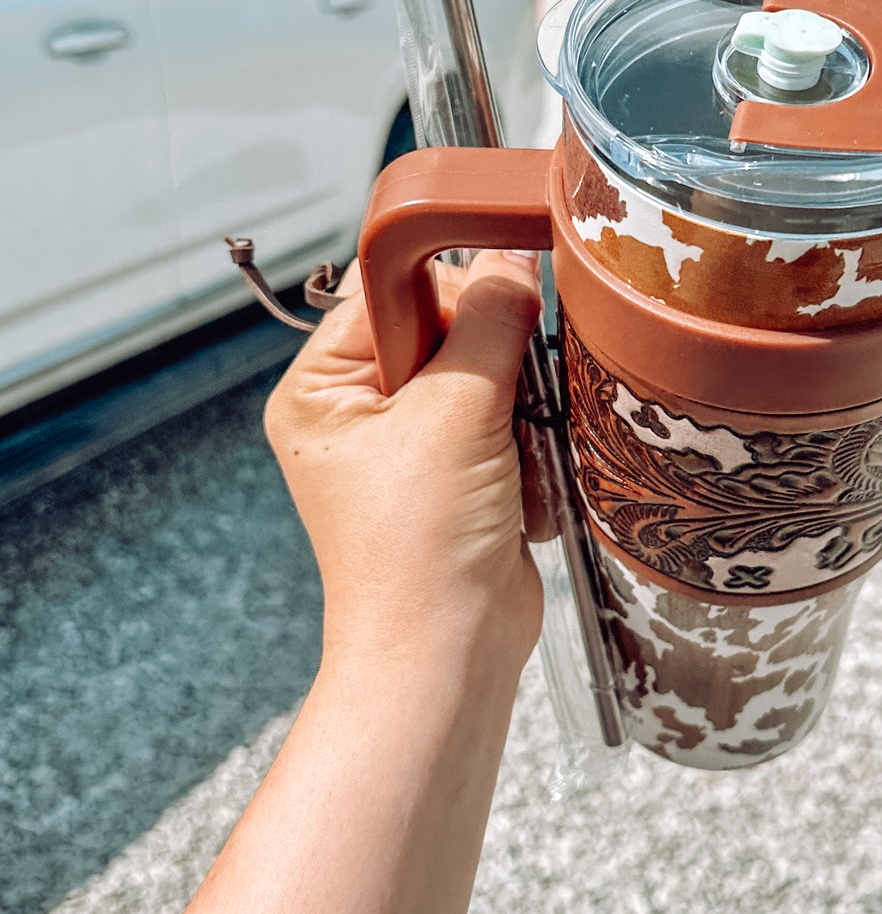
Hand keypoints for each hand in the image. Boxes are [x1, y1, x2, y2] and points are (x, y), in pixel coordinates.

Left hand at [264, 250, 543, 673]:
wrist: (448, 655)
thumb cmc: (420, 549)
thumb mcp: (456, 413)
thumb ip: (490, 321)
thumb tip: (514, 258)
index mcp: (321, 388)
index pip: (388, 290)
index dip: (447, 289)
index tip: (502, 298)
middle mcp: (356, 411)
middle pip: (445, 328)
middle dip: (493, 360)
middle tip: (502, 402)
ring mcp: (410, 447)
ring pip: (488, 374)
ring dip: (517, 409)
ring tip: (511, 457)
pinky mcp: (460, 477)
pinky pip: (509, 421)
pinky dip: (528, 447)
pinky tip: (521, 487)